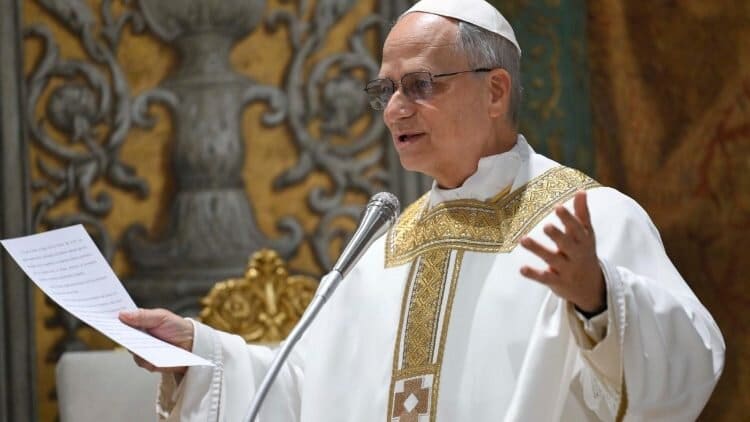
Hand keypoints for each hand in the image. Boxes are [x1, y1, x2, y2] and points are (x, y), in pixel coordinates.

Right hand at [118, 308, 193, 373]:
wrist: (193, 344)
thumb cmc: (177, 327)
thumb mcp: (161, 317)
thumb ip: (142, 316)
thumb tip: (122, 314)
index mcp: (140, 323)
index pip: (122, 320)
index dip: (112, 318)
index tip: (102, 314)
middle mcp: (138, 337)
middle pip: (122, 335)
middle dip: (117, 331)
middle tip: (112, 327)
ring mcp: (142, 350)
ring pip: (130, 349)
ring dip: (132, 345)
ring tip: (134, 339)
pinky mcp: (149, 362)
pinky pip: (141, 360)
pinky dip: (144, 356)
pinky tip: (150, 353)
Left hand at [519, 190, 605, 313]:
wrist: (591, 287)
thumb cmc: (585, 253)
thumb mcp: (586, 235)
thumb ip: (582, 214)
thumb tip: (580, 191)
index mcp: (583, 241)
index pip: (577, 229)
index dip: (568, 219)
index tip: (558, 207)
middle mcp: (575, 255)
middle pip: (567, 244)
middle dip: (557, 236)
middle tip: (546, 226)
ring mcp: (566, 269)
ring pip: (552, 259)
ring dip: (538, 249)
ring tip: (523, 240)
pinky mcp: (556, 282)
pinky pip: (544, 278)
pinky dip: (534, 274)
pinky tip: (522, 269)